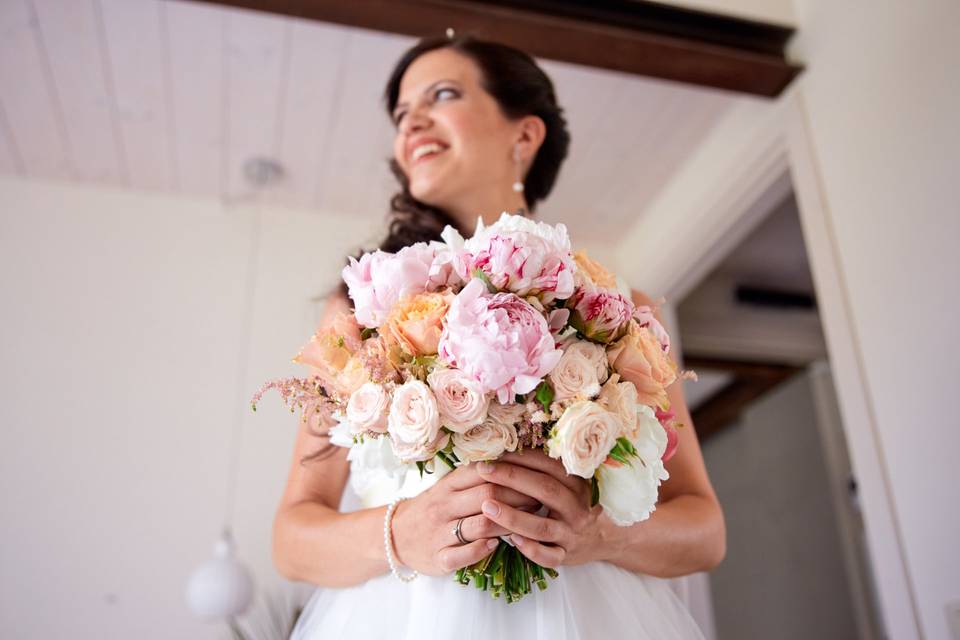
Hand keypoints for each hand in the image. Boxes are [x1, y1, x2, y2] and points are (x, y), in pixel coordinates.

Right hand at [391, 463, 539, 575]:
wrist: (395, 535)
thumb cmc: (433, 507)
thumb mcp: (448, 486)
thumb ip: (474, 476)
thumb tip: (514, 462)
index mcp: (447, 485)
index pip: (484, 473)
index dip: (512, 474)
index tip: (532, 476)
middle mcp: (443, 506)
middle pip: (488, 497)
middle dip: (518, 498)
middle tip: (539, 499)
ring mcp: (440, 533)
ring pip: (481, 525)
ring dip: (509, 524)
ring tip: (526, 523)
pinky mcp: (439, 558)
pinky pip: (465, 554)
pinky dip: (485, 548)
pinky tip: (498, 543)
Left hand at [475, 450, 606, 567]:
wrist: (603, 538)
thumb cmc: (574, 505)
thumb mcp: (569, 484)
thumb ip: (545, 471)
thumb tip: (507, 449)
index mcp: (576, 483)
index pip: (548, 465)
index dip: (521, 457)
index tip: (494, 452)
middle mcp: (576, 507)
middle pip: (544, 490)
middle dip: (511, 477)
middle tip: (483, 470)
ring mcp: (571, 533)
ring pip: (543, 526)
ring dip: (513, 516)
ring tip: (486, 506)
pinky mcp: (566, 556)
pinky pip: (549, 556)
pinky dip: (531, 550)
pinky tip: (512, 541)